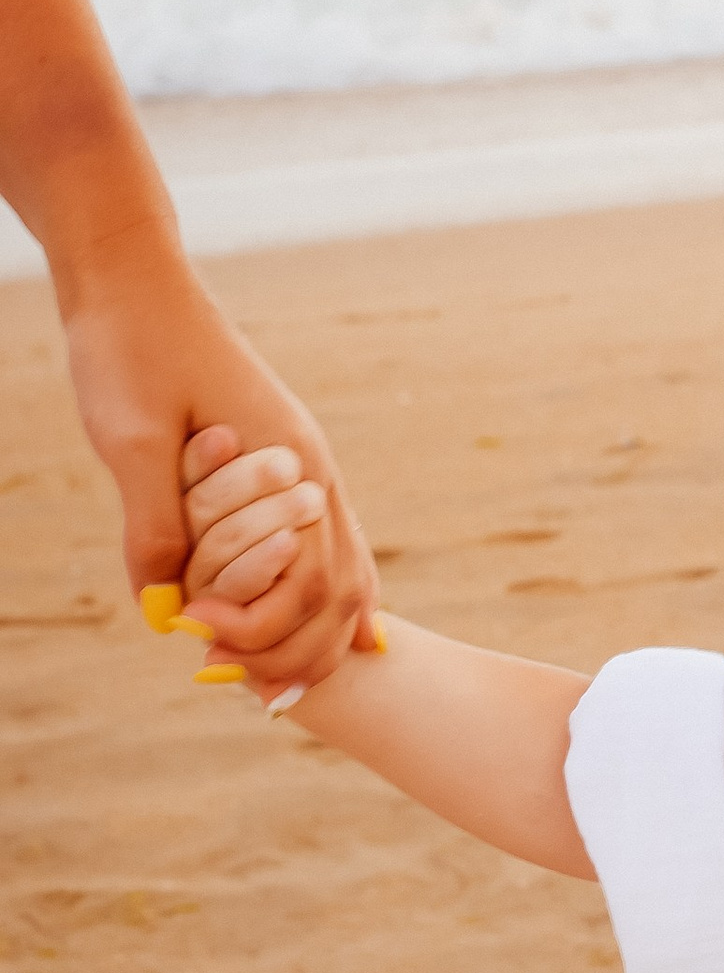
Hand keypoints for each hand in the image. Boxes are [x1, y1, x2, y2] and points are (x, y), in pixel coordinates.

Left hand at [65, 257, 376, 691]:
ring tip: (284, 682)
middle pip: (339, 586)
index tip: (201, 642)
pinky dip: (324, 591)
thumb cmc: (131, 351)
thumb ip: (156, 524)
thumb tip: (164, 610)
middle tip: (251, 690)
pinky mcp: (282, 461)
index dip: (262, 628)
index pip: (307, 579)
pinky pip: (325, 541)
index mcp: (290, 464)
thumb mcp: (130, 441)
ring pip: (344, 567)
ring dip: (317, 630)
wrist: (135, 282)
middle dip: (302, 649)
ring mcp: (305, 465)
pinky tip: (314, 623)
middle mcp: (313, 469)